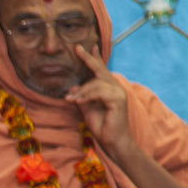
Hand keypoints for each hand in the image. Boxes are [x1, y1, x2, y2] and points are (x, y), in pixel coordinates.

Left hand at [64, 42, 132, 158]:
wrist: (112, 141)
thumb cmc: (102, 126)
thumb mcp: (86, 109)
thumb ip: (81, 97)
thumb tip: (71, 87)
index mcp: (108, 88)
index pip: (100, 70)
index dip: (95, 58)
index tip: (89, 46)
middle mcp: (115, 87)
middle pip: (100, 70)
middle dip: (88, 58)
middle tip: (77, 48)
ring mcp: (118, 92)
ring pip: (95, 83)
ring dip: (80, 91)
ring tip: (69, 99)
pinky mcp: (117, 99)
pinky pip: (98, 92)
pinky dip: (86, 96)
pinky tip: (76, 101)